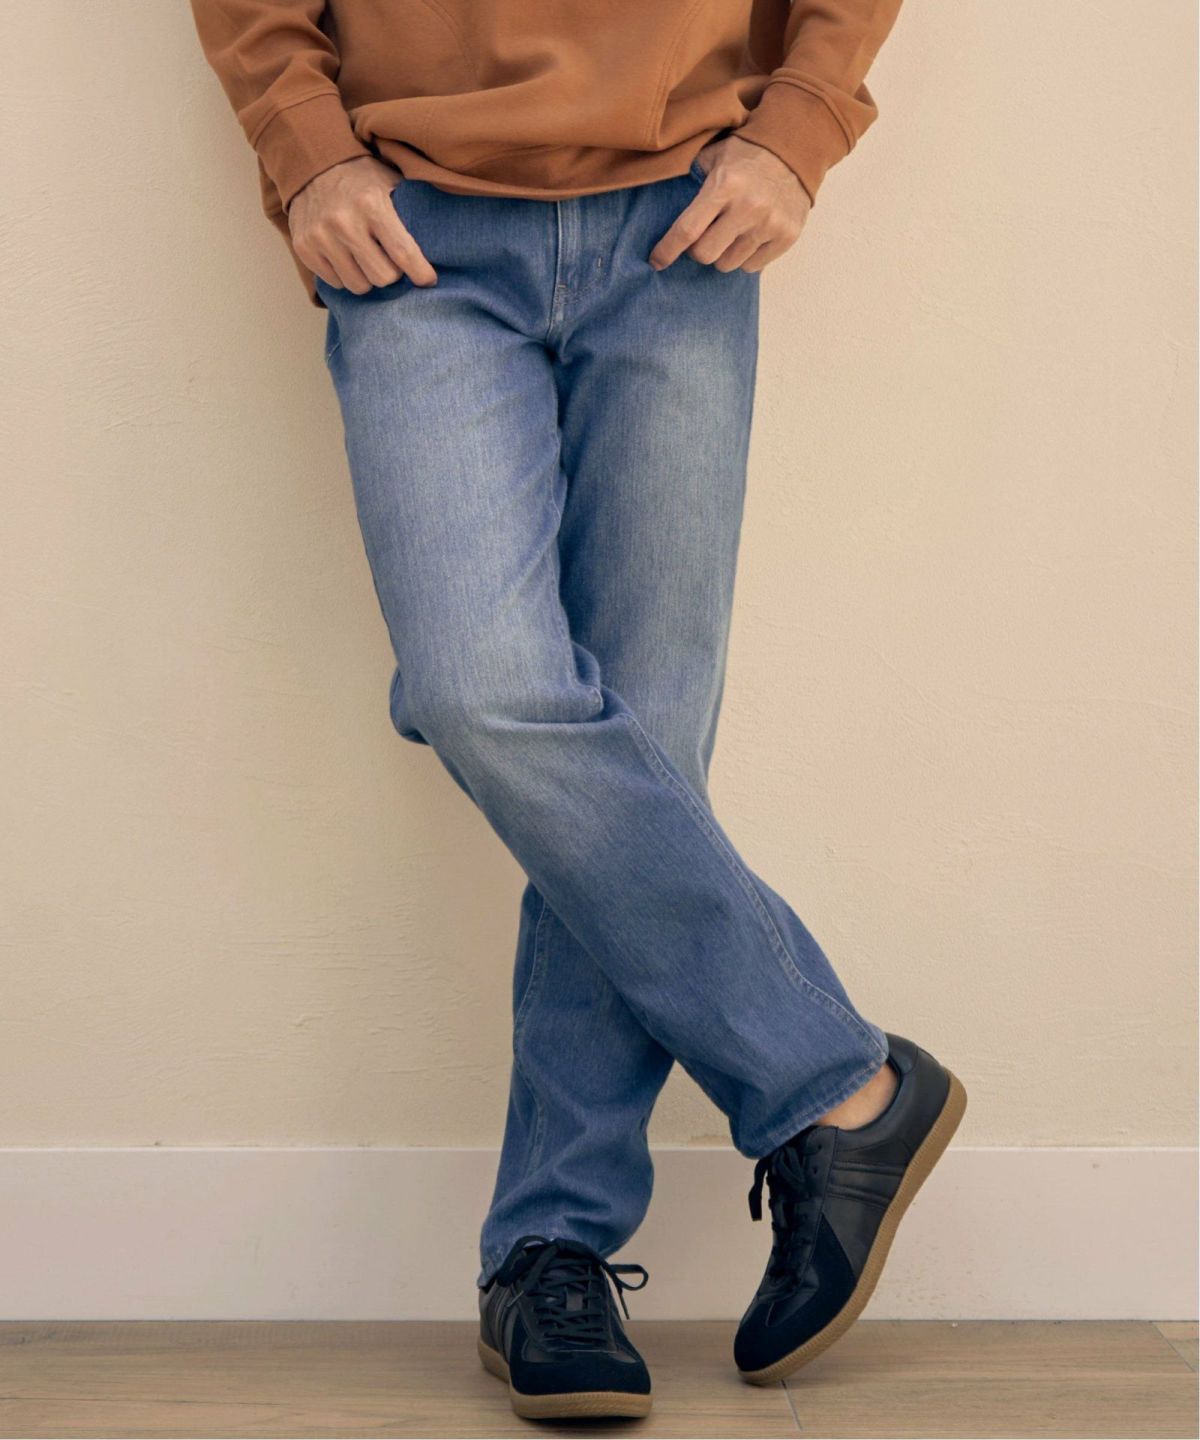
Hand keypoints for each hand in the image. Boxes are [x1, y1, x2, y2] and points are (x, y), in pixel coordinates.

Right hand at [289, 156, 436, 293]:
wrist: (313, 164)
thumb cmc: (362, 177)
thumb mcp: (390, 182)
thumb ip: (412, 210)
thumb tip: (444, 241)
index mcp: (371, 205)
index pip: (403, 253)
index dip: (420, 273)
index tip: (428, 280)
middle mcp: (344, 222)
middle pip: (382, 277)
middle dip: (392, 273)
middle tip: (390, 260)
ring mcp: (320, 236)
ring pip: (358, 285)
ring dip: (368, 276)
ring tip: (367, 257)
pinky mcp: (304, 247)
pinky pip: (335, 282)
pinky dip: (345, 274)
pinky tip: (346, 256)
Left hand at [649, 135, 811, 273]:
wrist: (795, 149)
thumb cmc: (745, 155)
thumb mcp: (713, 157)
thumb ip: (689, 182)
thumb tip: (661, 211)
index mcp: (725, 185)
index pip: (687, 230)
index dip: (667, 250)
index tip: (656, 262)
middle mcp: (749, 207)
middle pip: (706, 255)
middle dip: (698, 250)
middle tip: (703, 237)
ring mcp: (770, 224)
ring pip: (729, 264)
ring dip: (723, 254)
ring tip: (730, 234)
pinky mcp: (787, 236)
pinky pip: (752, 267)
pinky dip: (746, 257)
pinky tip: (750, 236)